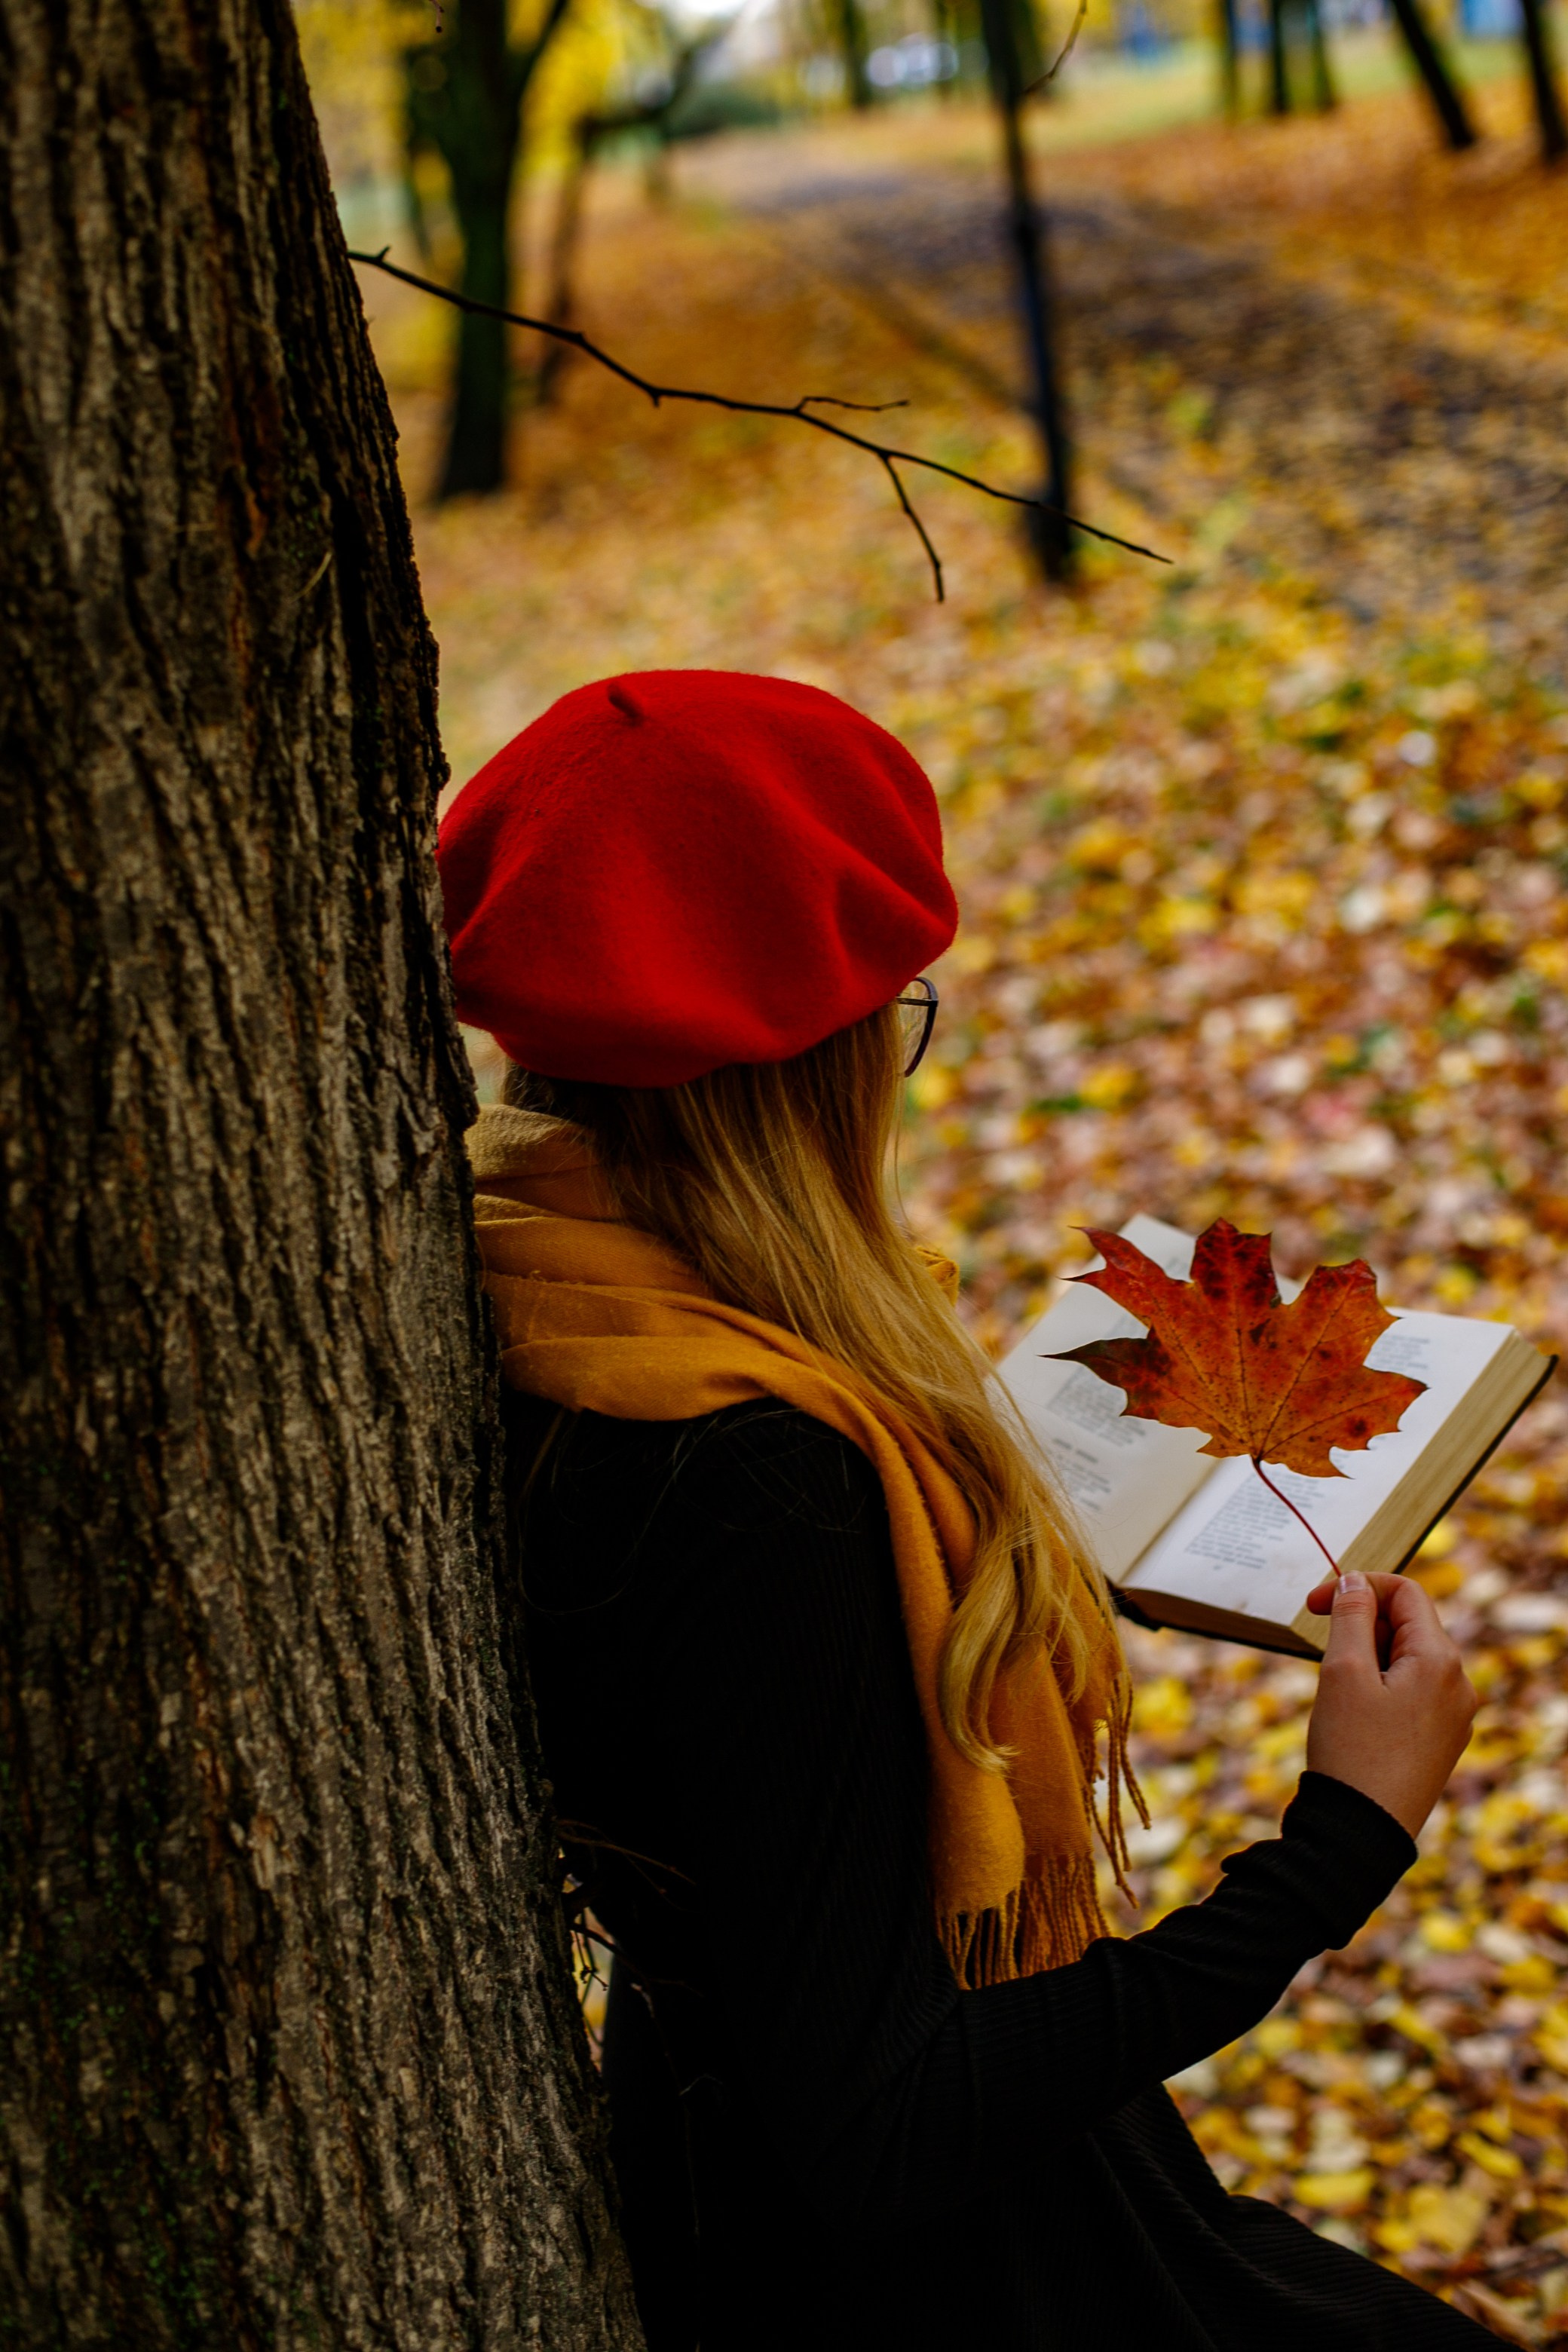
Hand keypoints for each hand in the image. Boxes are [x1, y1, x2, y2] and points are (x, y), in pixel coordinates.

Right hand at [1302, 1571, 1477, 1838]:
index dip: (1357, 1586)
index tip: (1314, 1605)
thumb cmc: (1351, 1751)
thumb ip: (1351, 1616)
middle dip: (1361, 1625)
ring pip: (1408, 1660)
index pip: (1405, 1593)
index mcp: (1441, 1661)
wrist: (1362, 1834)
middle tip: (1321, 1653)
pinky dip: (1380, 1687)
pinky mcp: (1440, 1741)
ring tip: (1337, 1692)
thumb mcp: (1342, 1672)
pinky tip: (1354, 1716)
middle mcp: (1458, 1685)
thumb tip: (1357, 1581)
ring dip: (1368, 1657)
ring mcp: (1453, 1716)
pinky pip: (1412, 1693)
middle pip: (1408, 1625)